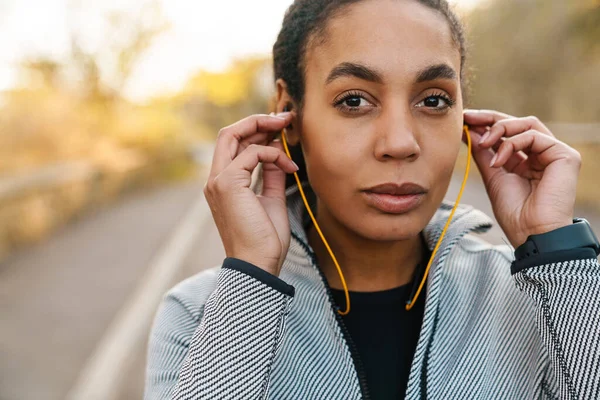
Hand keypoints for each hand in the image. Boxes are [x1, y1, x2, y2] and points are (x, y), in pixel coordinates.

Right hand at [204, 112, 297, 275]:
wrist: (259, 264)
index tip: (280, 127)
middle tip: (284, 118)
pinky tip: (289, 167)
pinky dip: (273, 154)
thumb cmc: (265, 239)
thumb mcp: (272, 200)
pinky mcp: (228, 183)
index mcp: (224, 184)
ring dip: (263, 127)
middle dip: (257, 120)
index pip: (233, 145)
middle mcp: (215, 179)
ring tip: (286, 127)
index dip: (255, 131)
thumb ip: (271, 175)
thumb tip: (278, 153)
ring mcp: (218, 181)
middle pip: (228, 133)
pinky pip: (252, 153)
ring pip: (232, 135)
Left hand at [463, 109, 581, 248]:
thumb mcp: (493, 175)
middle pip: (518, 123)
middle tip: (468, 118)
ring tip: (482, 143)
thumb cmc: (514, 212)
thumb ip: (483, 153)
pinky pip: (534, 136)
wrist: (531, 233)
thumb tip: (468, 131)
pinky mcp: (564, 155)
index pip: (508, 133)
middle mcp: (542, 154)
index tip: (464, 120)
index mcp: (526, 160)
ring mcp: (555, 153)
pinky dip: (511, 144)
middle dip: (490, 118)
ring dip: (499, 129)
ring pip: (527, 124)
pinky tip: (497, 161)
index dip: (486, 123)